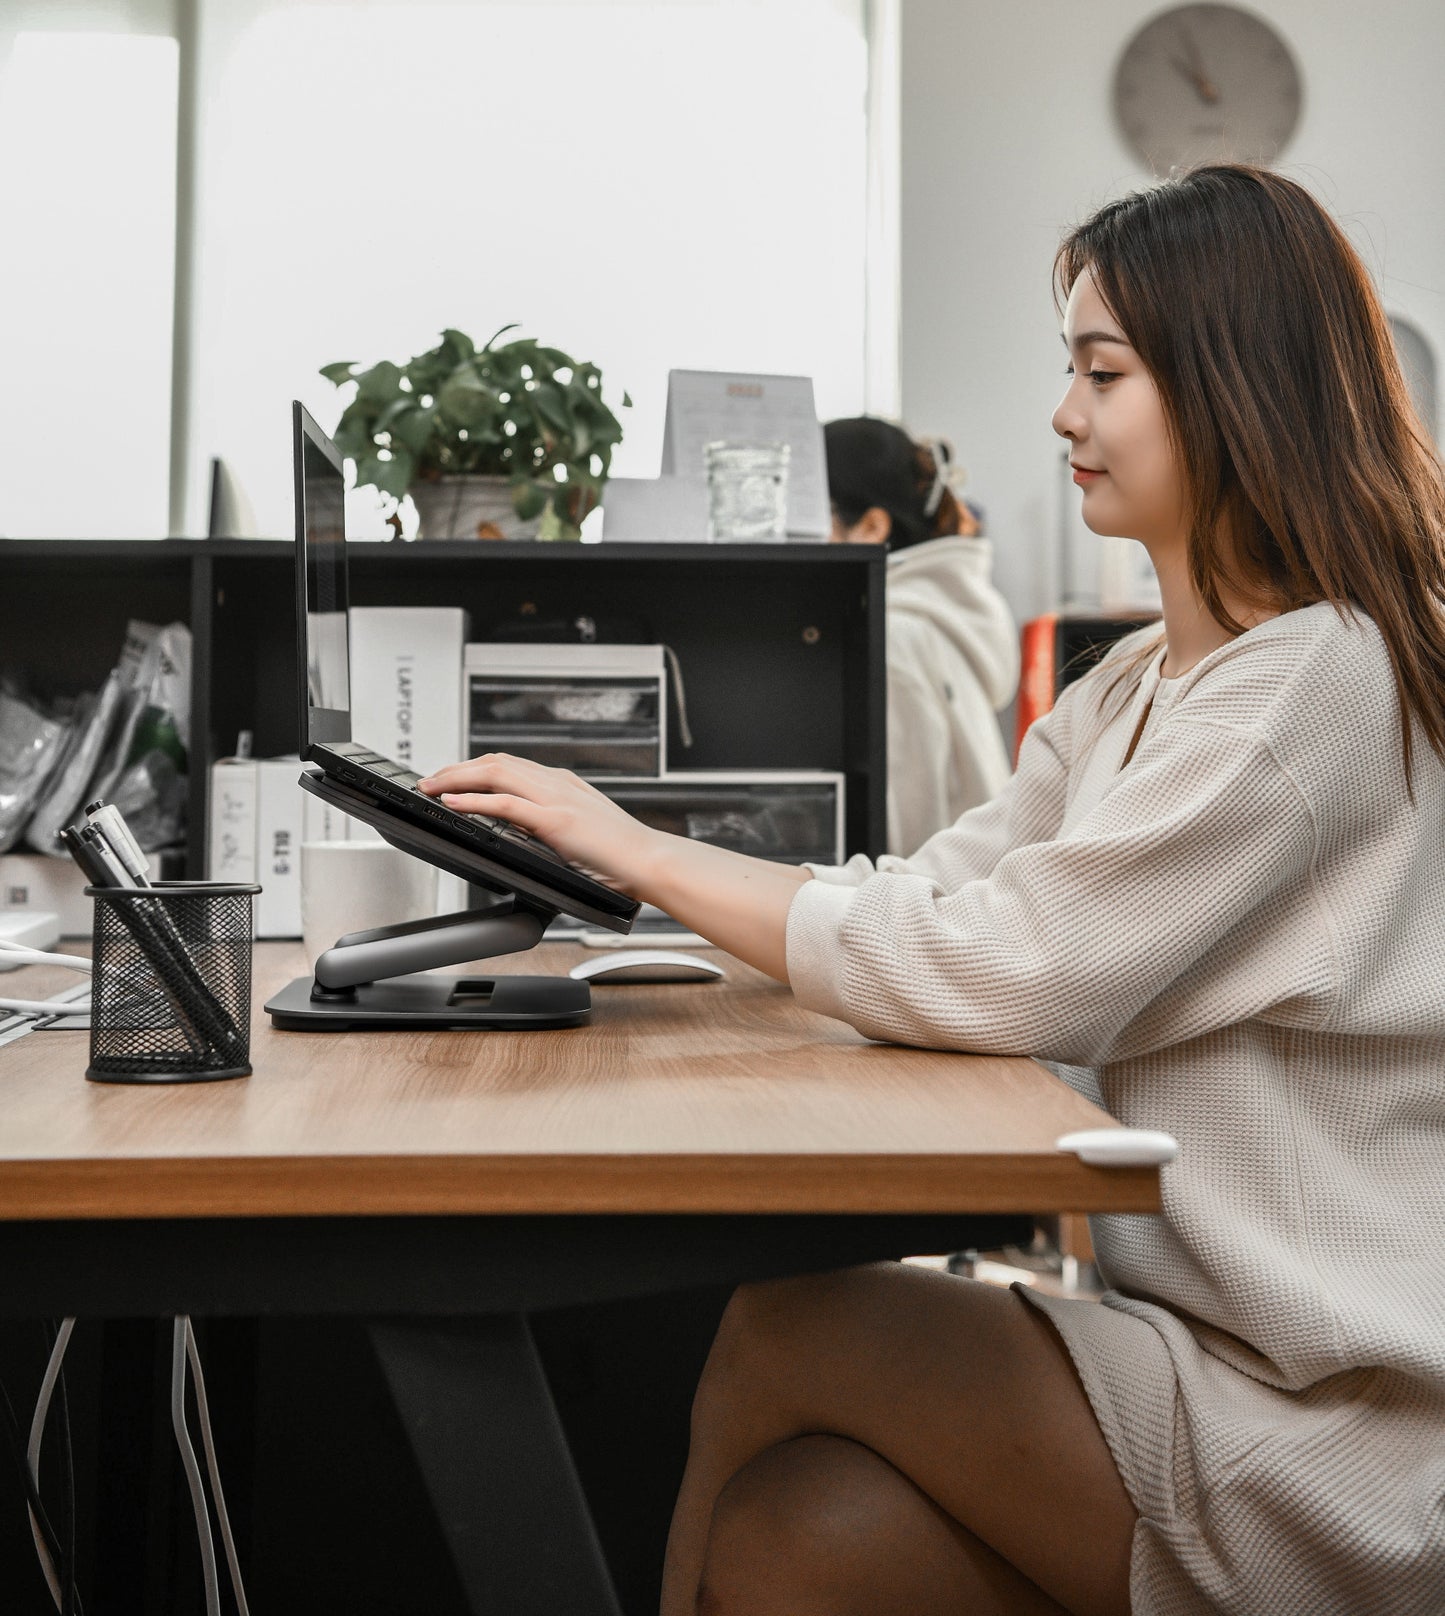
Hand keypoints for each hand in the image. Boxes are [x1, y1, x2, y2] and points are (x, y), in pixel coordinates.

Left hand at [417, 753, 658, 896]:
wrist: (652, 862)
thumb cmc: (623, 856)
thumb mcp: (585, 830)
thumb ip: (557, 824)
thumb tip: (528, 833)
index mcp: (564, 785)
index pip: (510, 765)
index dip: (475, 767)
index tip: (452, 777)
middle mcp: (557, 784)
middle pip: (496, 762)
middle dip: (456, 768)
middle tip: (429, 779)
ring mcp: (557, 799)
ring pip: (495, 773)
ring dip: (456, 777)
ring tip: (431, 785)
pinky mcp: (556, 821)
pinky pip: (505, 804)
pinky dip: (474, 800)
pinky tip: (453, 802)